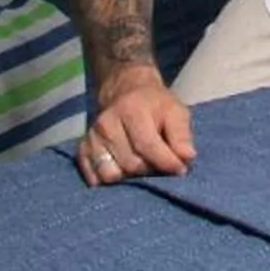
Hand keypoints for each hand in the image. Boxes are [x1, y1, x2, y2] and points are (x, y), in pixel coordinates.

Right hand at [81, 69, 190, 186]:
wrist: (126, 91)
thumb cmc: (155, 105)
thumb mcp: (176, 112)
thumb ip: (182, 135)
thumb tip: (186, 158)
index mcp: (132, 110)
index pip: (148, 146)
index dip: (167, 163)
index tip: (180, 170)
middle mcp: (107, 123)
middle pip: (130, 164)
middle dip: (150, 170)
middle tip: (159, 166)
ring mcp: (92, 137)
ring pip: (110, 174)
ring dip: (128, 178)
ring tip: (140, 167)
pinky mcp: (83, 147)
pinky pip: (92, 175)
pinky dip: (106, 179)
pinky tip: (120, 171)